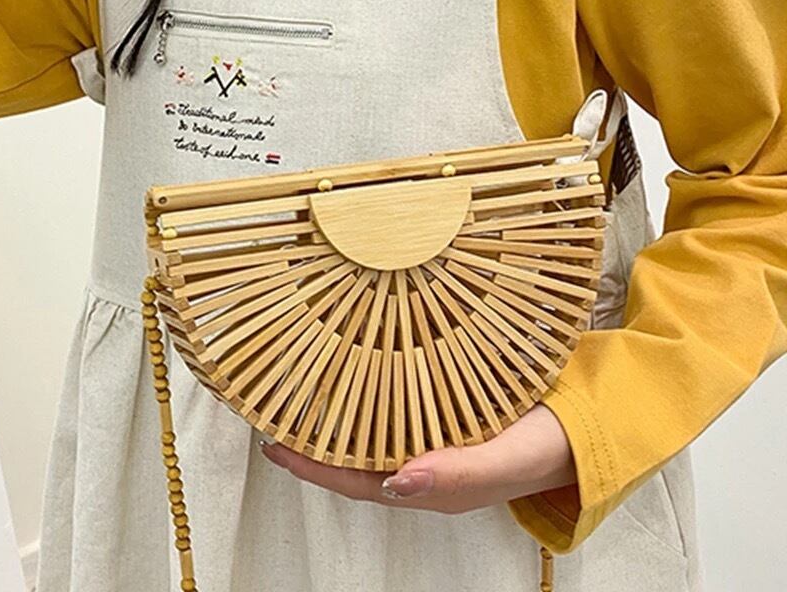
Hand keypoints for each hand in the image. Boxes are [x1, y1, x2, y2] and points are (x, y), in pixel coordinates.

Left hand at [259, 402, 576, 512]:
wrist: (583, 425)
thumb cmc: (549, 447)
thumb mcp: (508, 460)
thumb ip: (459, 474)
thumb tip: (397, 481)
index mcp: (432, 485)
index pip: (354, 480)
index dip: (311, 466)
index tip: (273, 442)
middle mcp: (426, 465)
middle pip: (354, 458)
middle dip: (312, 441)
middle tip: (276, 411)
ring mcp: (435, 439)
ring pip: (372, 433)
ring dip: (336, 418)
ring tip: (304, 393)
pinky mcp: (448, 412)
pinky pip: (397, 407)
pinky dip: (370, 394)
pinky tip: (360, 372)